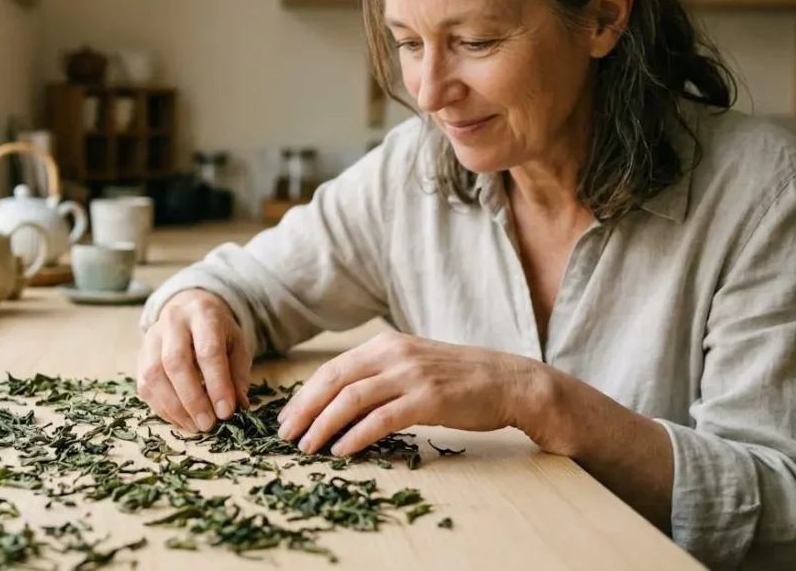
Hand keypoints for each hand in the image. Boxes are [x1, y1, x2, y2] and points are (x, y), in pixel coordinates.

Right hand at [137, 289, 252, 432]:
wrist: (191, 311)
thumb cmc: (218, 333)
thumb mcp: (237, 346)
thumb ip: (238, 375)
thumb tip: (238, 406)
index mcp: (203, 314)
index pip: (208, 351)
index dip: (217, 384)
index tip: (226, 412)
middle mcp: (173, 321)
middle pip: (175, 362)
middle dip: (192, 399)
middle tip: (207, 424)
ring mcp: (151, 337)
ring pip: (154, 374)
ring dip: (174, 407)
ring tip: (194, 426)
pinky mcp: (140, 354)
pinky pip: (144, 386)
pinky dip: (162, 408)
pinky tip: (180, 420)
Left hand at [275, 331, 542, 455]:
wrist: (509, 381)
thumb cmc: (459, 380)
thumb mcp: (413, 366)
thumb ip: (380, 377)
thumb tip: (339, 404)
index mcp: (387, 344)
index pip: (333, 368)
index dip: (305, 394)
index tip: (288, 418)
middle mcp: (394, 354)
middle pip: (334, 381)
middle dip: (305, 409)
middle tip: (286, 435)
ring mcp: (411, 375)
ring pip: (352, 399)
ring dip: (324, 425)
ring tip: (308, 446)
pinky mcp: (428, 399)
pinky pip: (382, 418)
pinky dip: (357, 435)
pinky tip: (342, 450)